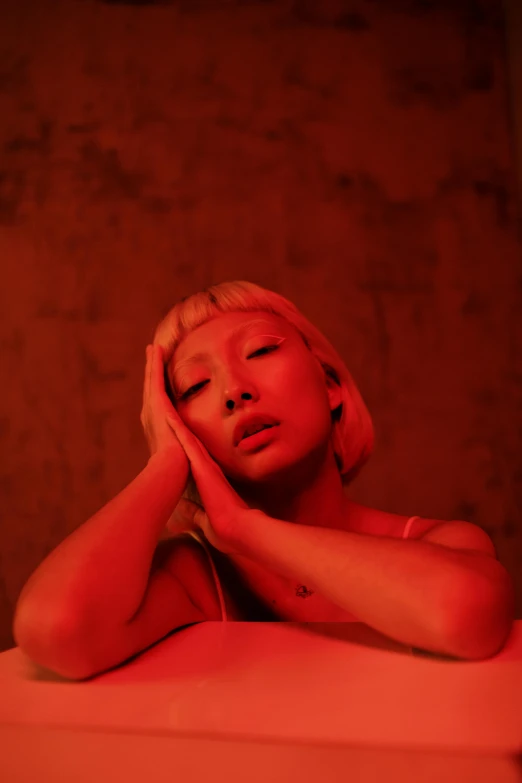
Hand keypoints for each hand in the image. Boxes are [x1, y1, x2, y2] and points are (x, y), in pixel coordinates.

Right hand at [140, 344, 188, 463]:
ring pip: (151, 379)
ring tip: (153, 348)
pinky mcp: (156, 402)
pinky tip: (156, 350)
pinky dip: (154, 363)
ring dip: (152, 362)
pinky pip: (154, 377)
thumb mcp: (185, 453)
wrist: (173, 466)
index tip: (156, 378)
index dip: (156, 388)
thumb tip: (195, 453)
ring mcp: (151, 408)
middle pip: (151, 387)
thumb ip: (187, 449)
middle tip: (151, 355)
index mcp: (157, 425)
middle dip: (151, 371)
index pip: (157, 402)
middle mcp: (150, 415)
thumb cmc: (181, 465)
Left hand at [165, 408, 260, 554]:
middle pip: (190, 442)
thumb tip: (182, 510)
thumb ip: (194, 512)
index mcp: (208, 480)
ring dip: (175, 421)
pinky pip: (188, 443)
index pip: (193, 457)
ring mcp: (205, 465)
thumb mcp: (204, 519)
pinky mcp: (203, 466)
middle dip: (178, 425)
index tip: (176, 431)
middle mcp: (207, 468)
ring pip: (187, 437)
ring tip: (164, 403)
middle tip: (168, 407)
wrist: (238, 530)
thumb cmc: (226, 530)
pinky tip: (168, 415)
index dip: (184, 443)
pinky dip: (177, 429)